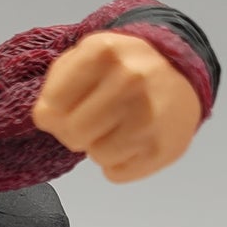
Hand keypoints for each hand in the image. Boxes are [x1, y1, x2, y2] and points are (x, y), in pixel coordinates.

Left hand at [32, 31, 200, 182]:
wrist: (182, 74)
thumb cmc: (126, 68)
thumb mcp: (87, 56)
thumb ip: (56, 84)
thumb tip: (45, 118)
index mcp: (104, 51)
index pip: (52, 105)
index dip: (55, 111)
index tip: (69, 106)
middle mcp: (130, 79)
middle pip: (73, 133)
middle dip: (75, 132)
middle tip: (92, 121)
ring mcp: (150, 115)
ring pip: (97, 156)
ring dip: (99, 147)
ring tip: (117, 127)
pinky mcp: (163, 147)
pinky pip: (117, 174)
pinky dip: (119, 163)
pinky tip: (133, 140)